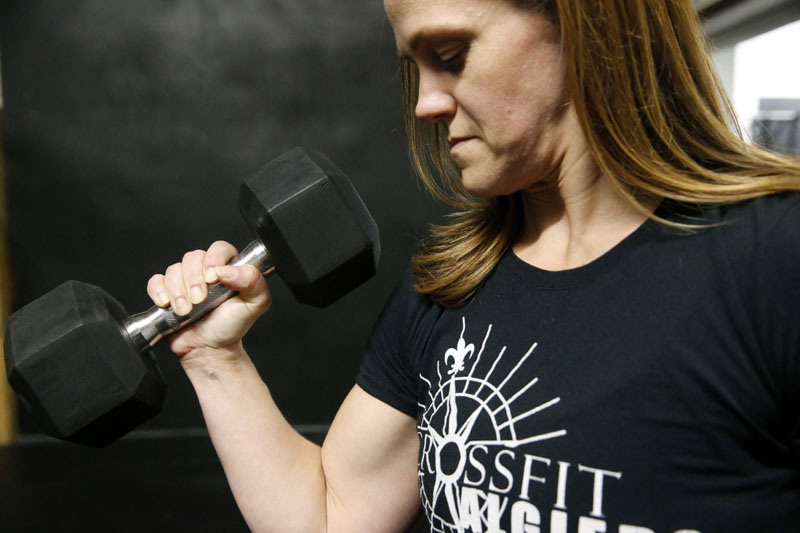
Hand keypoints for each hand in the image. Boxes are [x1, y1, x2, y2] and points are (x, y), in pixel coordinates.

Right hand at [146, 240, 271, 364]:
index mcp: (228, 268)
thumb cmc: (232, 326)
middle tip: (200, 300)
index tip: (213, 279)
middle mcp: (205, 271)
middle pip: (193, 257)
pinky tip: (167, 304)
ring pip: (174, 269)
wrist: (210, 350)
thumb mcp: (256, 304)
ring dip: (177, 291)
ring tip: (186, 311)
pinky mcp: (167, 292)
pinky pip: (156, 281)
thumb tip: (229, 270)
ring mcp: (185, 280)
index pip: (219, 248)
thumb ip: (254, 282)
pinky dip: (158, 291)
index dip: (213, 259)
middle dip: (194, 279)